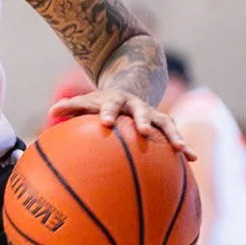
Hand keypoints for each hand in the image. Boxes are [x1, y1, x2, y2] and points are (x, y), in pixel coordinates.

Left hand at [48, 88, 190, 154]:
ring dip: (173, 135)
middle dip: (143, 120)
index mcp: (115, 101)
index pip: (110, 105)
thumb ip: (71, 106)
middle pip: (141, 111)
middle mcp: (136, 105)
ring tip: (181, 149)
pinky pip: (176, 135)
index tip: (106, 122)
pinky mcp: (164, 123)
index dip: (108, 112)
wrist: (131, 85)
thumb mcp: (88, 101)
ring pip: (165, 123)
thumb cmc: (102, 102)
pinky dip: (185, 146)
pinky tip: (193, 160)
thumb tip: (51, 112)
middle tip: (144, 131)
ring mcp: (153, 113)